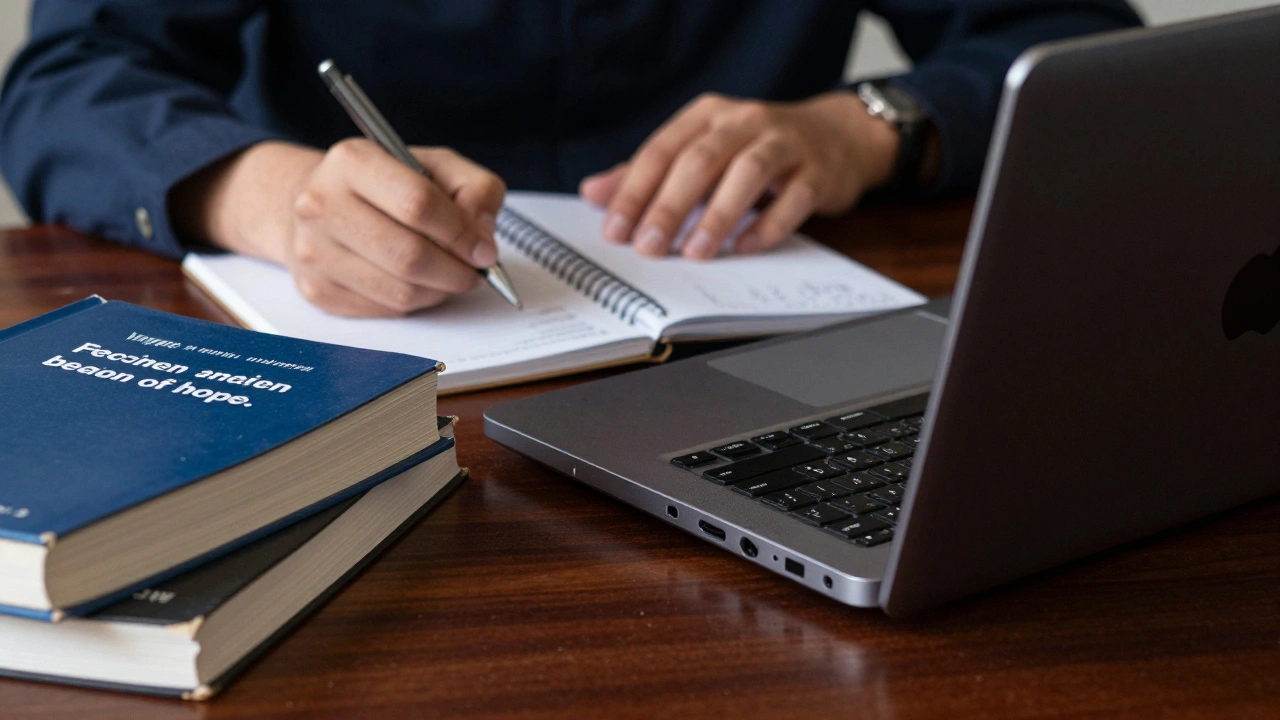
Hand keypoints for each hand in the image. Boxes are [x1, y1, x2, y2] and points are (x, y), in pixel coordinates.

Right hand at [174, 139, 504, 316]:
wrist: (307, 202)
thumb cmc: (381, 183)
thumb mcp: (432, 165)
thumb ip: (473, 190)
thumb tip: (487, 236)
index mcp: (350, 161)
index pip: (422, 206)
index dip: (467, 234)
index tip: (487, 248)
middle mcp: (321, 205)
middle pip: (411, 256)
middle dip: (458, 271)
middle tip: (476, 272)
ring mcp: (311, 254)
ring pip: (400, 292)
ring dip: (438, 292)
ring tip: (448, 276)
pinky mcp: (314, 293)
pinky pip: (382, 314)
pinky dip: (411, 306)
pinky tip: (413, 286)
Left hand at [579, 91, 899, 259]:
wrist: (839, 136)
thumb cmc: (757, 149)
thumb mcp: (701, 152)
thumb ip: (649, 173)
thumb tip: (593, 195)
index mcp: (707, 115)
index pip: (661, 150)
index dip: (634, 191)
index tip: (614, 231)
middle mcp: (744, 121)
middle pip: (699, 161)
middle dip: (669, 206)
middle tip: (648, 247)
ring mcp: (785, 143)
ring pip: (746, 173)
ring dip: (718, 215)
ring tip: (695, 252)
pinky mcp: (818, 171)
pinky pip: (792, 198)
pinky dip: (766, 225)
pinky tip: (744, 248)